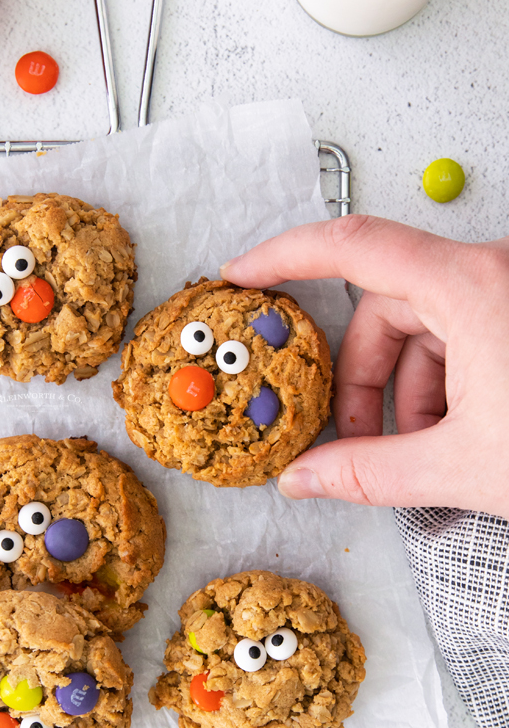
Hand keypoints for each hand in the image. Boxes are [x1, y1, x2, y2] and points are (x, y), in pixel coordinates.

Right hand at [220, 215, 508, 517]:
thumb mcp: (465, 465)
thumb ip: (368, 473)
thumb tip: (304, 481)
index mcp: (472, 287)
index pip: (354, 246)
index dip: (287, 255)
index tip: (244, 275)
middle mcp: (492, 272)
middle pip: (387, 306)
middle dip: (364, 378)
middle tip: (354, 439)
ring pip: (426, 325)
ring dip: (408, 389)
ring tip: (422, 450)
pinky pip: (462, 333)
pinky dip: (444, 383)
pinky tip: (457, 435)